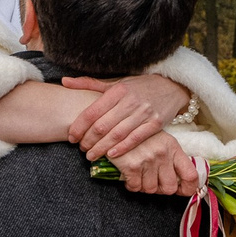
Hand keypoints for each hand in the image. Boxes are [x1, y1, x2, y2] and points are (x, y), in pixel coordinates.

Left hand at [62, 73, 189, 159]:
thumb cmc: (138, 86)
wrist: (171, 86)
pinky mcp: (156, 123)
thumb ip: (89, 83)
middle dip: (88, 140)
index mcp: (117, 90)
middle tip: (81, 149)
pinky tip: (111, 155)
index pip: (92, 111)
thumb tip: (64, 81)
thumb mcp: (115, 82)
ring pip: (117, 134)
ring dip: (102, 148)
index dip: (79, 126)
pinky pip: (136, 138)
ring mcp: (144, 113)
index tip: (71, 137)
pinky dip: (122, 148)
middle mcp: (130, 101)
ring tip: (91, 155)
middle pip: (103, 126)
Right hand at [106, 131, 199, 195]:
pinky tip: (130, 177)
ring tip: (140, 176)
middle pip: (170, 188)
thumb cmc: (140, 136)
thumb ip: (172, 159)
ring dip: (145, 187)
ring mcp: (147, 160)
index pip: (191, 175)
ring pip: (151, 190)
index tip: (181, 190)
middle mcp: (162, 154)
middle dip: (161, 189)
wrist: (114, 126)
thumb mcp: (161, 141)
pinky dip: (132, 185)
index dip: (188, 188)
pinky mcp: (131, 166)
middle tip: (154, 181)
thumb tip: (178, 181)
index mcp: (173, 147)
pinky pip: (135, 187)